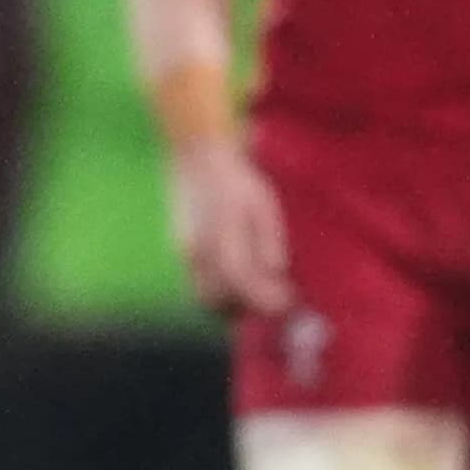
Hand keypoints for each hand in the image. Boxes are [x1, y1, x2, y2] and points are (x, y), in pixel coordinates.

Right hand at [167, 137, 294, 315]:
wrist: (197, 160)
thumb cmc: (237, 180)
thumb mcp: (263, 205)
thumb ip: (269, 240)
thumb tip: (277, 273)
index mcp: (222, 235)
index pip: (242, 281)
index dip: (266, 298)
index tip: (289, 301)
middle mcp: (198, 250)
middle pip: (221, 300)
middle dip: (250, 309)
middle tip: (277, 303)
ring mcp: (185, 255)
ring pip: (206, 299)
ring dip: (232, 307)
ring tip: (259, 295)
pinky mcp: (180, 255)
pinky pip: (198, 288)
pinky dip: (219, 296)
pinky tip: (238, 286)